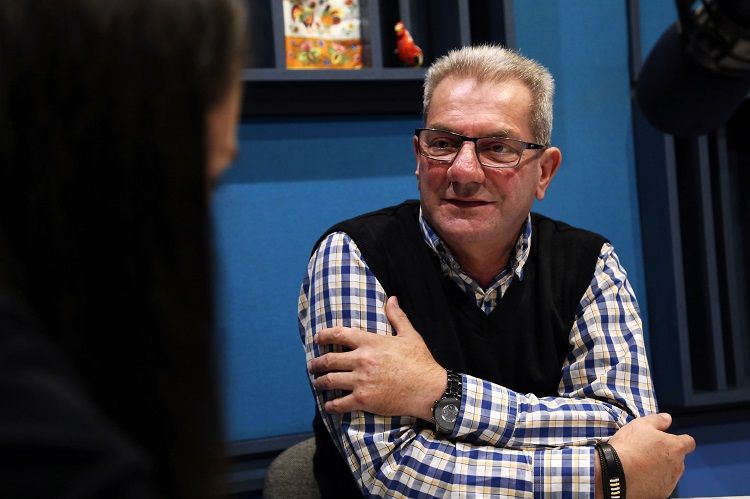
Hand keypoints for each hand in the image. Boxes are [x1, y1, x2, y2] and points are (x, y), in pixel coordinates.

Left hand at [308, 296, 445, 419]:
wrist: (428, 389)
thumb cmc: (420, 362)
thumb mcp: (410, 335)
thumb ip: (397, 317)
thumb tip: (392, 299)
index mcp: (371, 342)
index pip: (340, 335)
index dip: (325, 336)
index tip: (317, 338)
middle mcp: (362, 360)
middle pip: (329, 359)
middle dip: (317, 363)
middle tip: (312, 365)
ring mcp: (361, 381)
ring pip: (330, 381)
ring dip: (320, 382)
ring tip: (316, 383)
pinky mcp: (364, 400)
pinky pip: (340, 403)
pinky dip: (331, 405)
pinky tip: (328, 406)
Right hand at [605, 413, 695, 498]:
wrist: (615, 472)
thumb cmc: (629, 447)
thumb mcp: (640, 425)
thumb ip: (657, 420)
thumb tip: (667, 418)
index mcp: (675, 447)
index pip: (689, 442)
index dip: (681, 440)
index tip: (669, 439)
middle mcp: (677, 466)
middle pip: (678, 459)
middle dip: (667, 455)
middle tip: (648, 451)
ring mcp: (670, 482)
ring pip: (670, 473)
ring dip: (660, 468)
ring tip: (641, 465)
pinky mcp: (661, 494)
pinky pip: (660, 485)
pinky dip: (653, 481)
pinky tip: (639, 476)